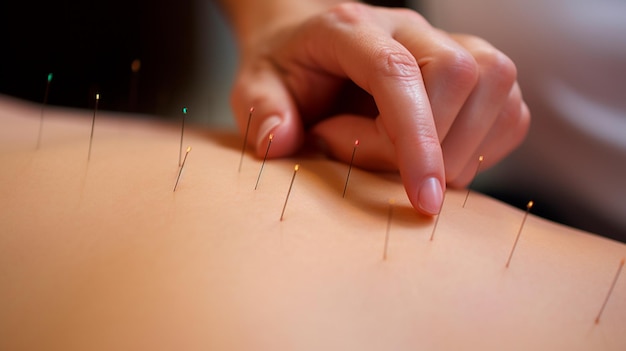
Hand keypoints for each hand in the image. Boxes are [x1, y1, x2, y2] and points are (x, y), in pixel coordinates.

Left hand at [229, 3, 529, 214]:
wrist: (307, 45)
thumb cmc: (285, 70)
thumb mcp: (255, 89)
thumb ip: (262, 112)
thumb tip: (281, 143)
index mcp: (350, 28)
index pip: (397, 72)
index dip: (413, 138)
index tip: (421, 200)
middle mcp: (406, 28)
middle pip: (459, 72)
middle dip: (433, 145)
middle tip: (383, 169)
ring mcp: (445, 42)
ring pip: (496, 81)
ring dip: (464, 147)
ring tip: (414, 166)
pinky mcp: (471, 68)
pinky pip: (510, 106)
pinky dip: (484, 146)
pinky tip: (442, 158)